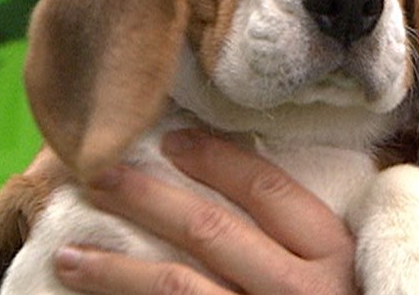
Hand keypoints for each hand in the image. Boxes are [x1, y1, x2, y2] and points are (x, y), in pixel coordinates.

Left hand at [53, 129, 357, 293]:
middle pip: (211, 231)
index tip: (171, 139)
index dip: (215, 160)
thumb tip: (236, 167)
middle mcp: (300, 289)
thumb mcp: (348, 263)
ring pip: (180, 287)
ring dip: (117, 270)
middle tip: (98, 174)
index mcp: (335, 253)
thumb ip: (308, 227)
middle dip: (147, 198)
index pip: (267, 189)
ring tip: (70, 254)